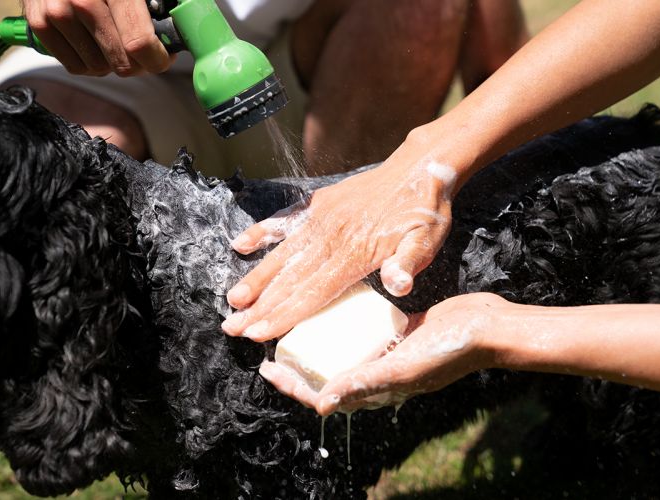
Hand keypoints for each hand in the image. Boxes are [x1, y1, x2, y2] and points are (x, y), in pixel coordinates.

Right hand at [23, 0, 173, 75]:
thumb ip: (158, 6)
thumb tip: (175, 34)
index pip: (139, 42)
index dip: (157, 59)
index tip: (164, 57)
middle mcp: (82, 1)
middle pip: (121, 62)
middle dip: (139, 64)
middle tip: (142, 52)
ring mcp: (58, 12)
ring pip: (99, 69)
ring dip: (112, 63)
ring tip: (114, 42)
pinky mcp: (39, 23)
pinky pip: (76, 66)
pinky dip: (89, 62)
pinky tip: (94, 43)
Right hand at [222, 132, 461, 341]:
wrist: (420, 167)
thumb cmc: (424, 211)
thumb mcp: (427, 241)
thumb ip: (408, 264)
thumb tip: (397, 286)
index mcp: (355, 252)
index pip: (313, 292)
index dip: (284, 314)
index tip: (258, 333)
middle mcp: (331, 236)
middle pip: (290, 279)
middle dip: (260, 306)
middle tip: (232, 327)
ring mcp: (321, 218)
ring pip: (282, 254)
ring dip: (256, 278)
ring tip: (232, 299)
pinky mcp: (319, 204)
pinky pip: (285, 221)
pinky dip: (262, 232)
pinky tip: (241, 245)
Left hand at [258, 293, 505, 415]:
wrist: (486, 327)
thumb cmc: (448, 350)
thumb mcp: (403, 367)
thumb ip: (364, 382)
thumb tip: (322, 405)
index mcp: (379, 389)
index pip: (327, 394)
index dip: (295, 386)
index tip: (268, 370)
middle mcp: (381, 373)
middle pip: (331, 373)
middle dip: (302, 366)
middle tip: (275, 349)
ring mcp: (391, 352)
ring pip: (347, 352)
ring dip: (323, 344)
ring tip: (299, 327)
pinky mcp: (401, 331)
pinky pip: (368, 332)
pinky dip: (349, 325)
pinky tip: (335, 308)